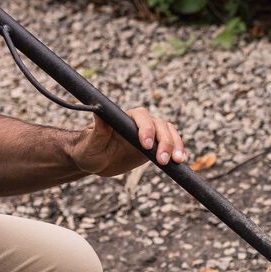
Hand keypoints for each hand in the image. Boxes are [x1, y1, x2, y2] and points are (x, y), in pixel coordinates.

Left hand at [70, 106, 186, 177]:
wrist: (96, 161)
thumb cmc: (90, 148)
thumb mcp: (92, 141)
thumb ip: (99, 128)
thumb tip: (98, 110)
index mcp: (125, 118)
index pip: (141, 116)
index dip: (146, 128)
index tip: (145, 145)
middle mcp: (140, 123)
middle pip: (160, 125)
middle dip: (164, 141)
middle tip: (161, 160)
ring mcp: (150, 135)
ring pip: (169, 133)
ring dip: (175, 145)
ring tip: (177, 161)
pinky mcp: (155, 147)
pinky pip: (171, 146)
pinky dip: (178, 151)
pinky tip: (180, 161)